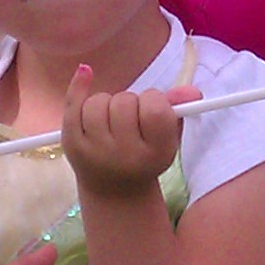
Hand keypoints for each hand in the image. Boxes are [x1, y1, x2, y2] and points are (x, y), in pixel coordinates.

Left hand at [61, 66, 192, 199]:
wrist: (115, 192)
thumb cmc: (145, 156)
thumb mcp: (168, 138)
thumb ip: (179, 110)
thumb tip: (192, 91)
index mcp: (155, 153)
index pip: (155, 109)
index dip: (154, 99)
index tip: (152, 105)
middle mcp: (124, 155)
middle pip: (125, 102)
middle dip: (129, 102)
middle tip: (131, 119)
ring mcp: (95, 151)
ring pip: (99, 102)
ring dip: (107, 103)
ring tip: (111, 120)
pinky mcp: (72, 144)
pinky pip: (73, 105)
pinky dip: (79, 86)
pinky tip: (86, 72)